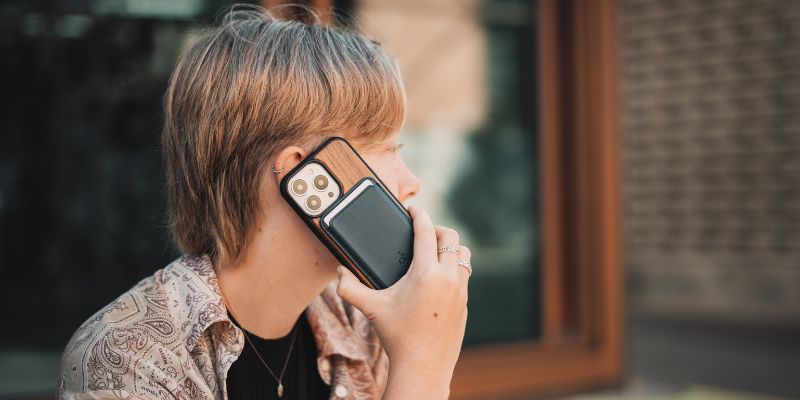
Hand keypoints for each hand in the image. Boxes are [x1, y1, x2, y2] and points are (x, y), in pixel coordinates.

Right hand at [336, 206, 470, 397]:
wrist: (423, 366)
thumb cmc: (397, 336)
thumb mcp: (371, 308)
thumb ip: (349, 288)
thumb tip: (338, 273)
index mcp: (426, 273)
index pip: (426, 231)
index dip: (419, 215)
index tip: (413, 209)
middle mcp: (448, 278)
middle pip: (451, 237)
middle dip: (437, 229)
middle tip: (423, 232)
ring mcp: (461, 291)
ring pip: (463, 255)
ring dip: (450, 248)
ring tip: (435, 252)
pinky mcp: (465, 304)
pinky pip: (465, 276)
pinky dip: (454, 268)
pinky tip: (440, 277)